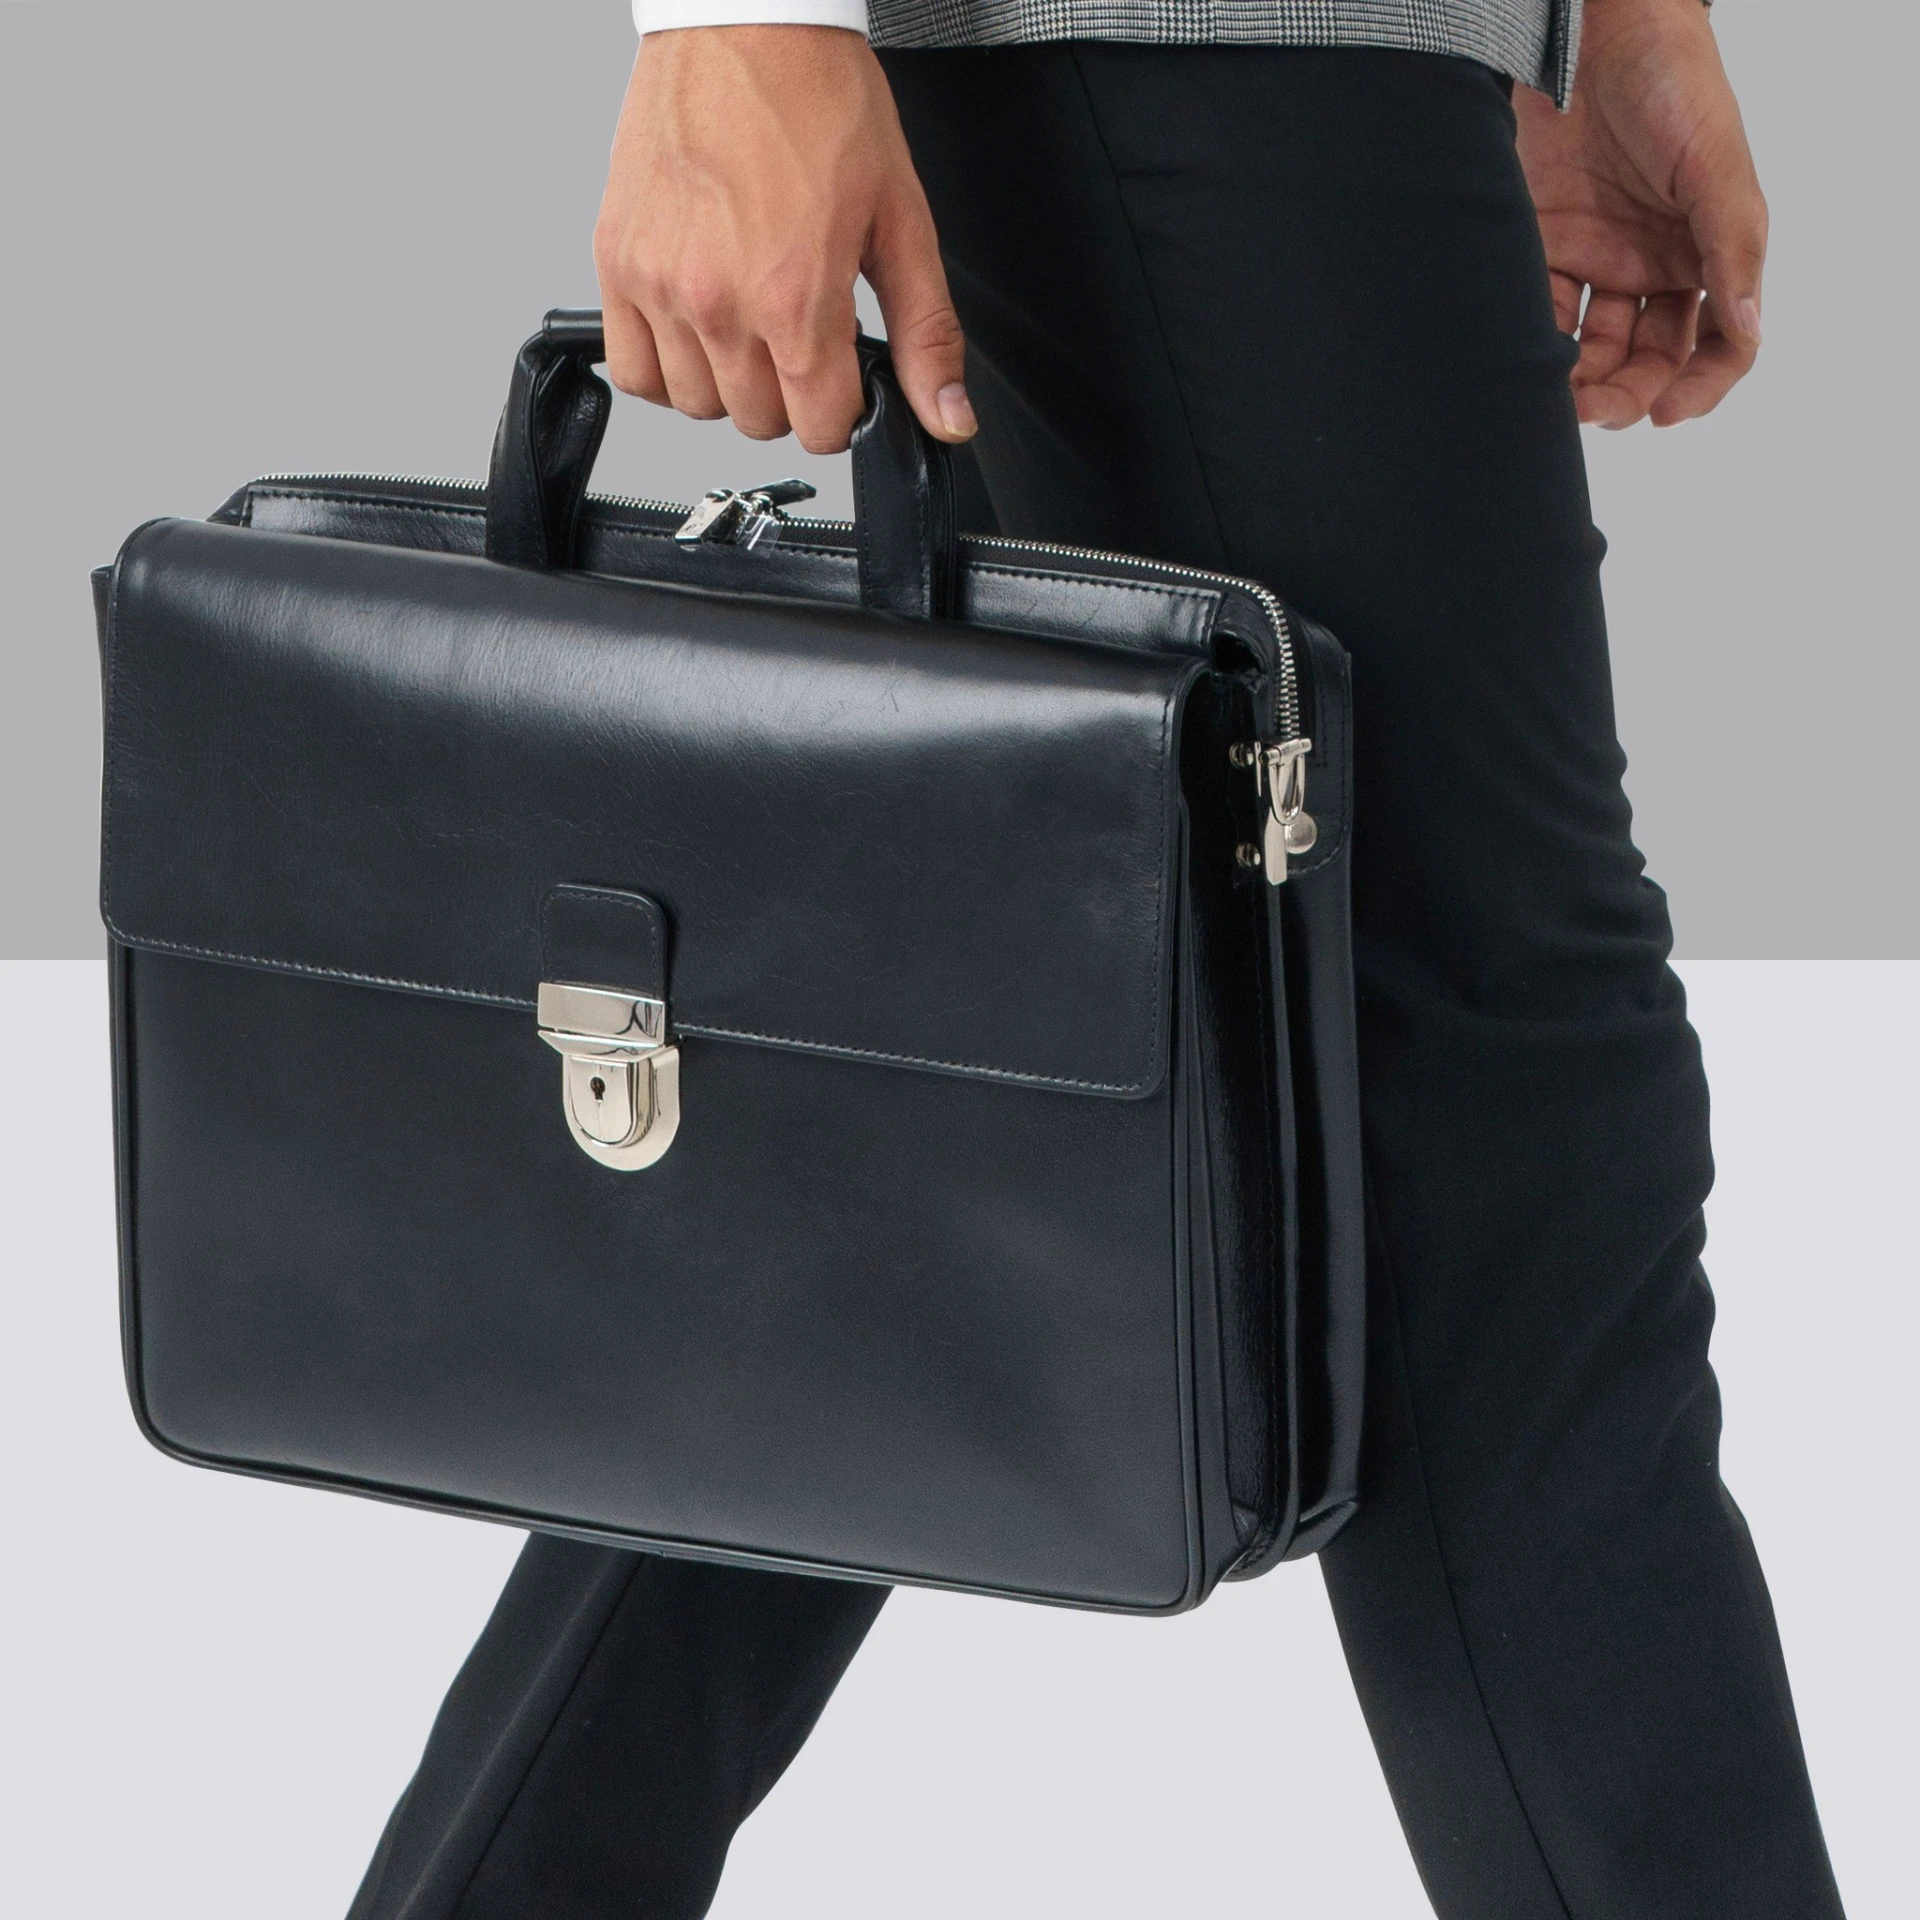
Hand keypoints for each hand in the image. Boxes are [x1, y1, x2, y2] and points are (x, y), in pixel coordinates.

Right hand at [593, 25, 973, 452]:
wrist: (745, 22)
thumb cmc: (820, 101)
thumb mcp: (901, 221)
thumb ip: (926, 333)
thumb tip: (949, 418)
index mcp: (793, 296)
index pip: (820, 428)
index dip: (844, 407)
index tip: (845, 372)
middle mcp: (718, 301)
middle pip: (759, 421)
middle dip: (791, 394)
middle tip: (800, 332)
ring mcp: (660, 286)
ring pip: (697, 405)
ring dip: (729, 383)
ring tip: (749, 321)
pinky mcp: (617, 263)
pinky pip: (634, 372)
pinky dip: (667, 368)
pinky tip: (697, 327)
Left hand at [1515, 0, 1766, 426]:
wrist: (1593, 31)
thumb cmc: (1673, 82)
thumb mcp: (1716, 164)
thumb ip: (1733, 247)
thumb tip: (1749, 329)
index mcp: (1705, 251)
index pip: (1716, 344)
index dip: (1699, 387)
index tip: (1668, 415)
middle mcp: (1650, 266)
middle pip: (1646, 360)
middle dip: (1626, 396)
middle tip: (1595, 411)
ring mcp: (1594, 259)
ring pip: (1589, 350)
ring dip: (1577, 384)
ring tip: (1556, 397)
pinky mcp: (1538, 248)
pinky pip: (1536, 316)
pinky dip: (1534, 346)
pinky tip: (1525, 359)